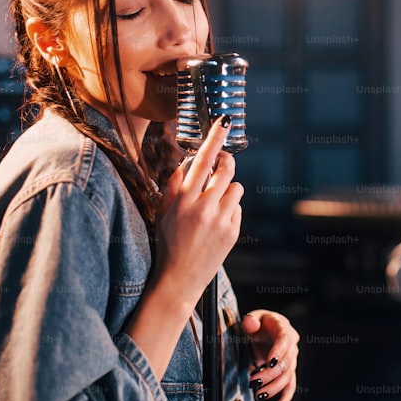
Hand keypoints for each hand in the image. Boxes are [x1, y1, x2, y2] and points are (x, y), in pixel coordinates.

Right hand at [152, 116, 243, 308]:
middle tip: (220, 164)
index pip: (202, 160)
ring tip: (213, 203)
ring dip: (227, 189)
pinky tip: (216, 223)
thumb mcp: (163, 210)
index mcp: (183, 199)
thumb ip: (175, 183)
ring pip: (236, 188)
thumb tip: (190, 160)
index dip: (215, 138)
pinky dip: (229, 209)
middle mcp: (204, 207)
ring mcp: (221, 221)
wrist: (178, 279)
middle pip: (227, 169)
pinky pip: (237, 208)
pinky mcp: (233, 232)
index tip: (225, 121)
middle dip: (226, 162)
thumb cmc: (167, 241)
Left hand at [242, 310, 298, 400]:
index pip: (284, 340)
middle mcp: (292, 344)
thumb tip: (249, 323)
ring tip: (258, 394)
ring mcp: (292, 359)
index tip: (269, 362)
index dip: (278, 351)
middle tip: (253, 382)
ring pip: (287, 376)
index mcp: (283, 328)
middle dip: (269, 374)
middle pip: (285, 362)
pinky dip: (286, 397)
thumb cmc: (259, 324)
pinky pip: (290, 385)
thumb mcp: (253, 319)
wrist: (266, 330)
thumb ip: (250, 321)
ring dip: (274, 387)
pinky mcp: (289, 371)